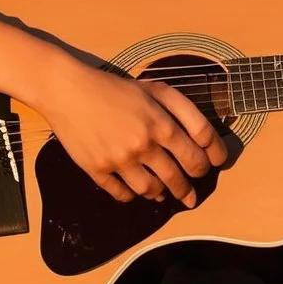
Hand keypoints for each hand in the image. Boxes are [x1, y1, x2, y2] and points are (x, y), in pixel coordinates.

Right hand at [37, 58, 228, 203]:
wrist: (68, 91)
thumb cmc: (114, 87)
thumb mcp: (155, 89)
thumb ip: (184, 110)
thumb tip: (203, 140)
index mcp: (161, 125)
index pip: (198, 154)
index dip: (211, 161)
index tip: (214, 165)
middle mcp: (144, 147)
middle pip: (177, 178)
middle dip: (188, 188)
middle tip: (190, 194)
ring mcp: (120, 162)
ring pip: (151, 191)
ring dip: (161, 193)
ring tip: (164, 192)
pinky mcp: (98, 170)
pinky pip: (122, 194)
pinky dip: (131, 196)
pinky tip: (134, 190)